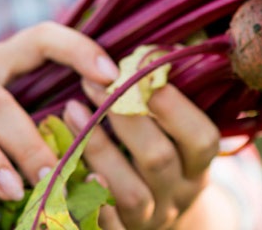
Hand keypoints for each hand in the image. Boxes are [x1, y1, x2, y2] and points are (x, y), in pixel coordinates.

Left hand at [64, 79, 221, 229]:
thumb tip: (154, 49)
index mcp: (197, 166)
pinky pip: (103, 224)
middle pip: (159, 160)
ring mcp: (150, 220)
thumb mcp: (173, 132)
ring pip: (131, 193)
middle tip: (93, 83)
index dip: (174, 106)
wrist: (155, 218)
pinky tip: (59, 164)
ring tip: (70, 111)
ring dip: (99, 150)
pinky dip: (82, 197)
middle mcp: (179, 195)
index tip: (139, 71)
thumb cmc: (157, 154)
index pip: (202, 139)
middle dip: (125, 118)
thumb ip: (164, 96)